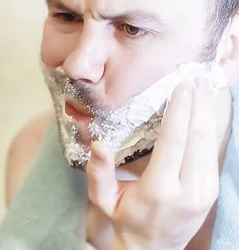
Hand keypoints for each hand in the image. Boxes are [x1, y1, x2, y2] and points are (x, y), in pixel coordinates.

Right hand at [86, 78, 219, 249]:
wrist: (154, 249)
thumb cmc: (125, 220)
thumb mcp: (104, 200)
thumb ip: (99, 172)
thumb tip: (98, 143)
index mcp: (159, 190)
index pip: (174, 142)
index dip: (179, 111)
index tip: (181, 86)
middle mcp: (187, 190)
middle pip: (197, 138)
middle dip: (197, 104)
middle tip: (194, 77)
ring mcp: (204, 190)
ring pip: (209, 143)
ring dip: (208, 113)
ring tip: (204, 87)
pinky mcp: (211, 189)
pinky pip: (212, 152)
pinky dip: (210, 127)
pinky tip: (207, 109)